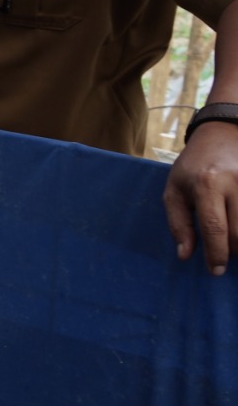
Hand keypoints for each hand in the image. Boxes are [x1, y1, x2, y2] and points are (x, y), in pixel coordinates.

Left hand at [166, 118, 237, 273]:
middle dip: (233, 250)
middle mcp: (235, 183)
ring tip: (233, 242)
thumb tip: (186, 255)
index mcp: (207, 184)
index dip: (217, 254)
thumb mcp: (174, 190)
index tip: (216, 270)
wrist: (223, 135)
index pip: (215, 228)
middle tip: (223, 254)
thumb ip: (178, 223)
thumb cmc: (193, 166)